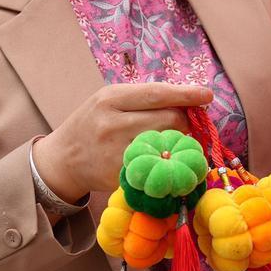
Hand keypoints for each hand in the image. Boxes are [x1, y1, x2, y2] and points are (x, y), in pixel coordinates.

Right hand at [31, 82, 213, 202]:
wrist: (62, 159)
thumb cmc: (93, 124)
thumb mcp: (109, 101)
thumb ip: (143, 98)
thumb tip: (187, 100)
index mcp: (110, 99)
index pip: (157, 94)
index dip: (186, 94)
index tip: (207, 95)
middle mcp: (112, 125)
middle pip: (169, 119)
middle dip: (183, 121)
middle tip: (181, 124)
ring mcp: (117, 153)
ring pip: (168, 144)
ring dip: (177, 142)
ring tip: (168, 141)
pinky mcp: (122, 176)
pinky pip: (158, 167)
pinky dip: (166, 163)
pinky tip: (161, 160)